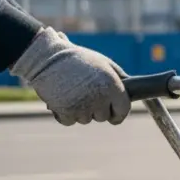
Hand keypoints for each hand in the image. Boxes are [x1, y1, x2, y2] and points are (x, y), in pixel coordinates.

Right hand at [10, 28, 132, 125]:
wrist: (47, 58)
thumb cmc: (78, 59)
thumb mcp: (104, 64)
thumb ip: (119, 79)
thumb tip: (132, 91)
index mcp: (113, 87)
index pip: (123, 111)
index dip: (118, 114)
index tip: (113, 114)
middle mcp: (100, 99)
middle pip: (103, 117)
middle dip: (97, 109)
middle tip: (87, 94)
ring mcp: (82, 107)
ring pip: (86, 120)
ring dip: (81, 111)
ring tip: (73, 92)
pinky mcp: (65, 112)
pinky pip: (70, 121)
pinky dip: (66, 114)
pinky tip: (63, 99)